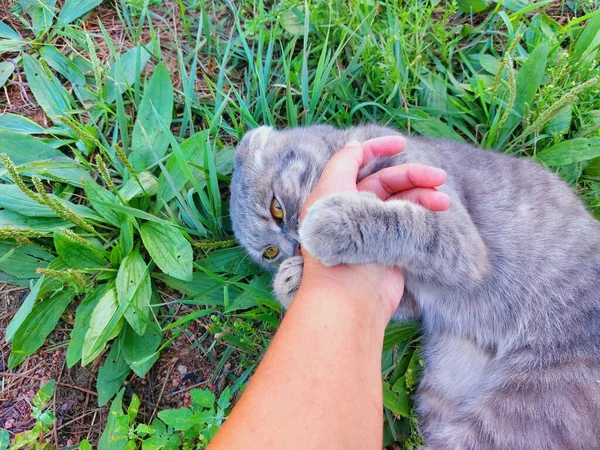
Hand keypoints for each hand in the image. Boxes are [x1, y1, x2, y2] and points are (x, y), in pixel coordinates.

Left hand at [297, 136, 449, 323]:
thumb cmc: (337, 239)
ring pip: (401, 202)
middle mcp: (353, 209)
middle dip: (413, 175)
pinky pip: (408, 223)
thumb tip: (354, 145)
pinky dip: (422, 214)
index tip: (401, 143)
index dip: (377, 148)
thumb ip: (343, 163)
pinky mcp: (389, 248)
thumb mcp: (331, 191)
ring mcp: (372, 229)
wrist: (349, 293)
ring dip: (423, 196)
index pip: (356, 162)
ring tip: (444, 200)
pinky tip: (436, 213)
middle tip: (440, 176)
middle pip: (386, 182)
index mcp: (336, 193)